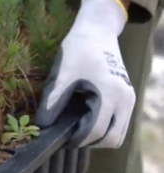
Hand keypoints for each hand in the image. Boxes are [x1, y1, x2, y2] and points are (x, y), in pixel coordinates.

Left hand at [34, 0, 134, 148]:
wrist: (98, 30)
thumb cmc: (78, 49)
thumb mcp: (62, 75)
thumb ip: (52, 101)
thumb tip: (42, 125)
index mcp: (110, 94)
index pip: (96, 132)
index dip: (76, 140)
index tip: (60, 139)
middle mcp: (125, 100)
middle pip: (112, 139)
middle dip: (89, 142)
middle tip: (68, 135)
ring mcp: (129, 99)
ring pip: (118, 134)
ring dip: (99, 137)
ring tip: (76, 127)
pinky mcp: (128, 96)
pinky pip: (120, 124)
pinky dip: (105, 128)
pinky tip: (85, 119)